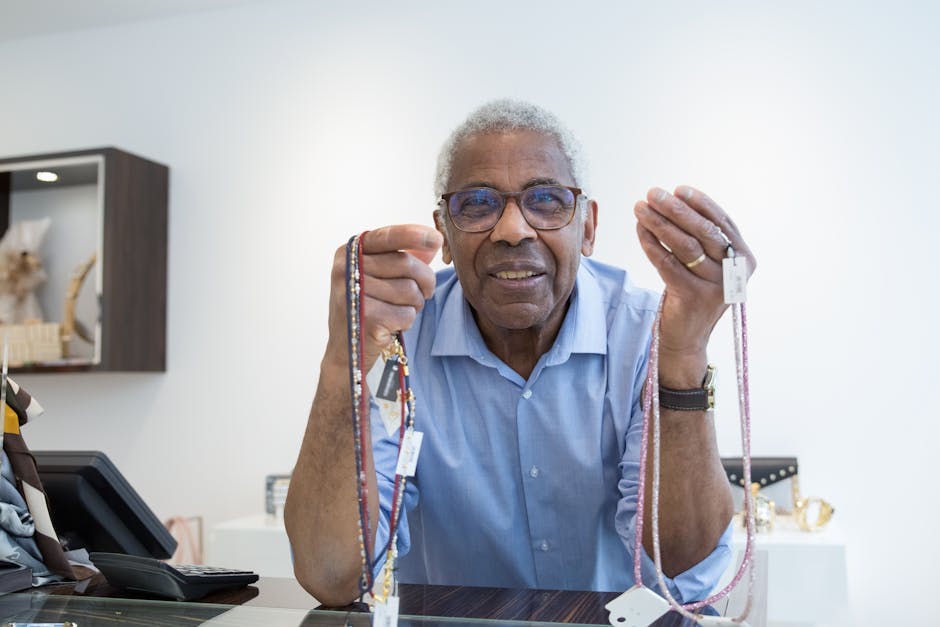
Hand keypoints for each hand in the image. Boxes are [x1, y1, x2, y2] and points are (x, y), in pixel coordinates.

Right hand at [327, 225, 442, 367]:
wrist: (345, 350)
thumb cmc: (367, 308)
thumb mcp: (379, 276)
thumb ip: (404, 256)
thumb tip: (434, 242)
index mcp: (349, 253)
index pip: (387, 237)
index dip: (414, 235)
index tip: (437, 238)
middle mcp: (346, 269)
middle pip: (406, 264)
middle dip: (425, 280)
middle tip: (424, 293)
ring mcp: (354, 294)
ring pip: (410, 289)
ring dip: (415, 303)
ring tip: (400, 310)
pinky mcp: (366, 319)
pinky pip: (407, 313)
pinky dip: (407, 321)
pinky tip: (392, 325)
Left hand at [634, 186, 755, 385]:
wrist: (686, 338)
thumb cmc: (694, 293)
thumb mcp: (709, 265)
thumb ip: (704, 238)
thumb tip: (676, 199)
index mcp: (745, 260)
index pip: (723, 223)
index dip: (700, 203)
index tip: (678, 189)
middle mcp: (734, 273)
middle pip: (703, 231)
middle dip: (676, 209)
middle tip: (653, 193)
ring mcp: (715, 287)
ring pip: (684, 245)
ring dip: (659, 222)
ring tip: (640, 208)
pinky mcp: (692, 297)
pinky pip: (667, 263)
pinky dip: (651, 244)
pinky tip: (640, 230)